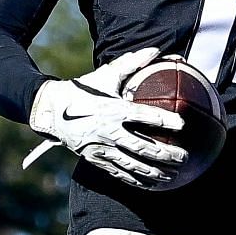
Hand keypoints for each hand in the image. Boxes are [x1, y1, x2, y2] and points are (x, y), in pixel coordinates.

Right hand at [27, 52, 184, 189]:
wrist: (50, 110)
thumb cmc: (83, 90)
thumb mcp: (106, 75)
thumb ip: (131, 63)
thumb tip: (155, 50)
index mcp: (113, 109)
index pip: (143, 115)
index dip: (163, 120)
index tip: (182, 124)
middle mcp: (108, 131)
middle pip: (142, 147)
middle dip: (166, 154)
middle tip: (184, 157)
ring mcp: (101, 148)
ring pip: (132, 164)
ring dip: (155, 171)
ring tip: (174, 175)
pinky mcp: (96, 159)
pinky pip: (119, 173)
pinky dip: (137, 180)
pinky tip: (153, 184)